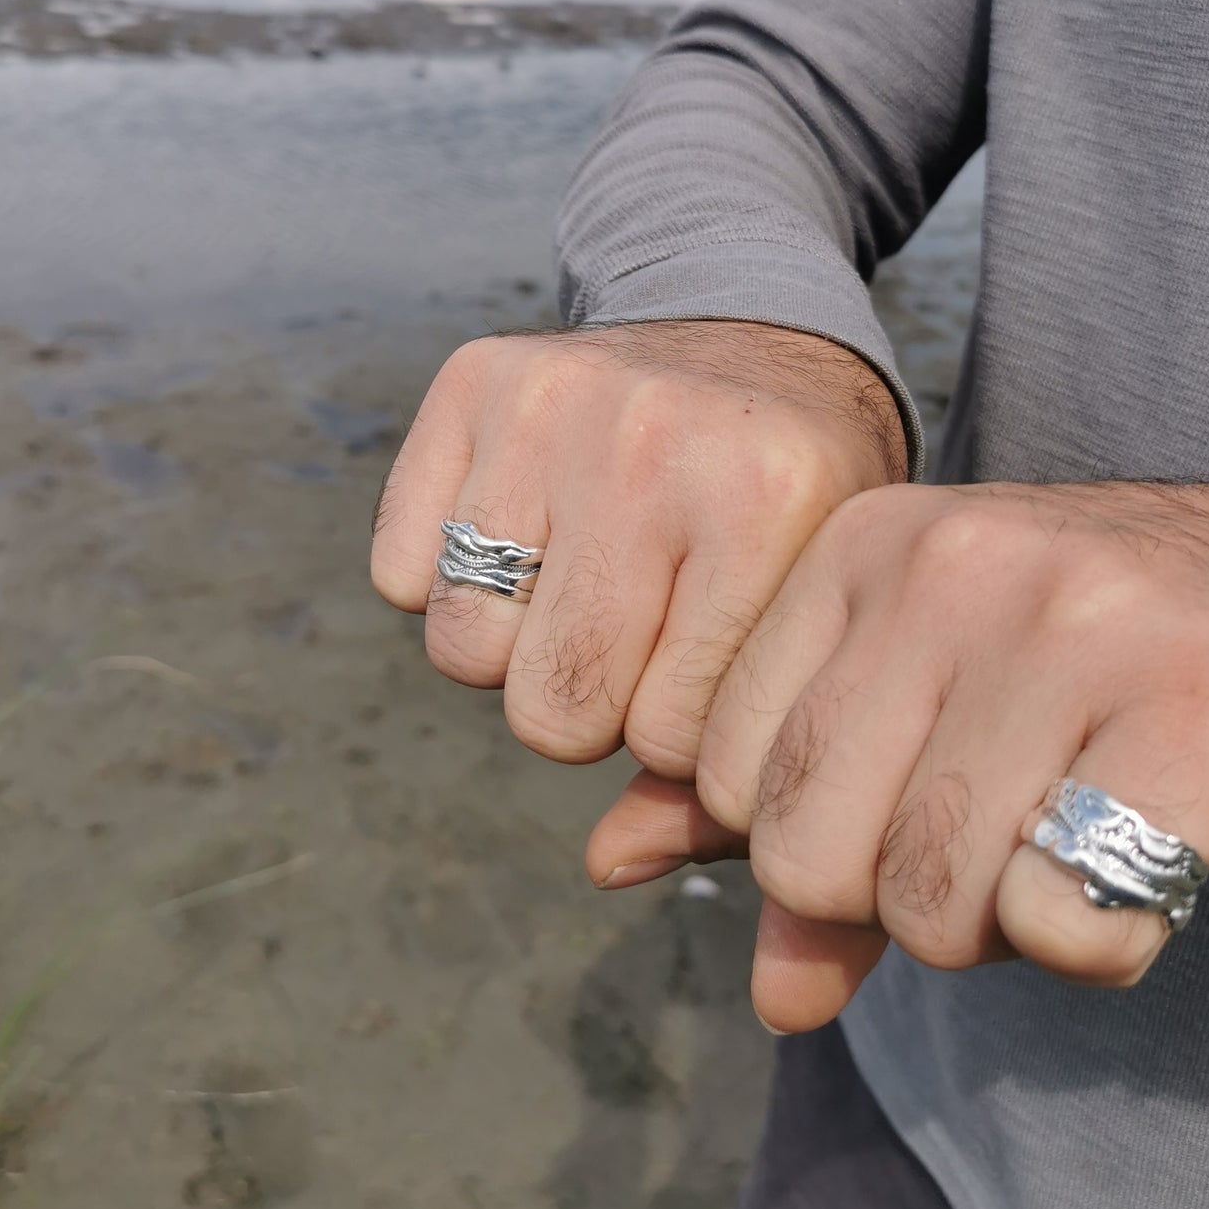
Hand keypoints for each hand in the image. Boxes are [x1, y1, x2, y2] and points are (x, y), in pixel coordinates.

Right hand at [371, 322, 907, 775]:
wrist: (756, 341)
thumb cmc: (792, 518)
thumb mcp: (809, 625)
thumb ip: (732, 767)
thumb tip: (607, 867)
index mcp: (769, 503)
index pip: (671, 740)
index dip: (681, 735)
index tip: (705, 672)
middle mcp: (656, 441)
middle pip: (554, 711)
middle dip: (592, 708)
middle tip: (636, 635)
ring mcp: (556, 402)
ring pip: (463, 652)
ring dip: (516, 651)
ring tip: (580, 587)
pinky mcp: (472, 379)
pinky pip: (398, 574)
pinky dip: (445, 583)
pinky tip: (527, 532)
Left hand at [587, 480, 1208, 1028]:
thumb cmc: (1106, 674)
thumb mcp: (921, 698)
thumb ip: (773, 789)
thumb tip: (611, 869)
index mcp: (867, 546)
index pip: (732, 778)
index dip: (816, 845)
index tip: (923, 800)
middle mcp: (960, 564)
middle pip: (815, 853)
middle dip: (902, 902)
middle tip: (1009, 836)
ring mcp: (1083, 627)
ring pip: (937, 905)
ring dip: (1007, 929)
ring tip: (1084, 830)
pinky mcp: (1204, 716)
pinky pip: (1068, 924)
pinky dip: (1103, 945)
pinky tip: (1159, 857)